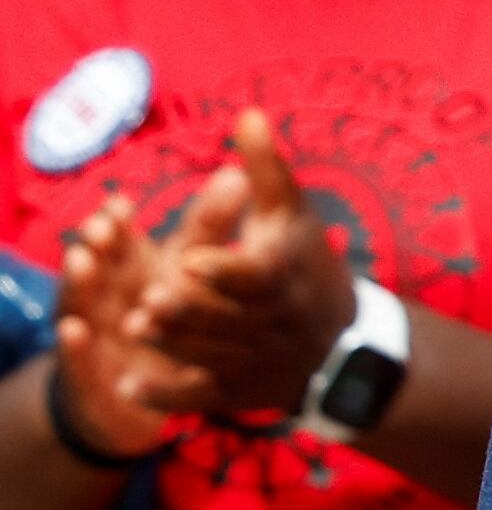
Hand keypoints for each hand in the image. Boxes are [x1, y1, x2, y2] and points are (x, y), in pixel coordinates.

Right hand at [50, 199, 182, 460]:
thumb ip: (207, 228)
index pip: (123, 244)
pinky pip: (81, 362)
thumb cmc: (171, 317)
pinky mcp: (93, 378)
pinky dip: (76, 347)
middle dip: (101, 246)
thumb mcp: (186, 272)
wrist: (137, 393)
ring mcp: (97, 338)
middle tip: (101, 225)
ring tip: (82, 258)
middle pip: (100, 270)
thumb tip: (237, 174)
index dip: (121, 225)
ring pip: (85, 307)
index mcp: (132, 273)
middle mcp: (109, 300)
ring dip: (81, 284)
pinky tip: (74, 331)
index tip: (122, 202)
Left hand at [113, 110, 354, 421]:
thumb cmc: (305, 266)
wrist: (343, 346)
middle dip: (187, 310)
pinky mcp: (235, 391)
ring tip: (133, 327)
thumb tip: (246, 113)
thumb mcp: (293, 216)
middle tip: (148, 299)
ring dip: (170, 344)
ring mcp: (252, 360)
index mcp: (280, 277)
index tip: (191, 259)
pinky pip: (199, 396)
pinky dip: (165, 395)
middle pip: (225, 317)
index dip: (223, 271)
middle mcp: (268, 323)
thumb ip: (267, 169)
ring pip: (207, 354)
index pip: (254, 276)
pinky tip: (129, 386)